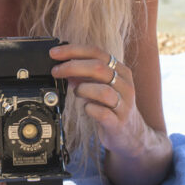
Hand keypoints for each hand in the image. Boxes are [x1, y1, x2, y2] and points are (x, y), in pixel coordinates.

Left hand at [50, 43, 150, 157]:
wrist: (130, 134)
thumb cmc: (112, 106)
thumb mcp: (100, 85)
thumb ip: (84, 75)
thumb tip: (62, 64)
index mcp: (121, 71)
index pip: (97, 52)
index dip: (73, 50)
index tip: (54, 53)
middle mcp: (125, 85)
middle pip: (98, 68)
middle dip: (72, 67)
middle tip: (56, 71)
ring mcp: (124, 105)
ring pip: (103, 91)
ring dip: (82, 89)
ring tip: (76, 92)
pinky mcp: (118, 123)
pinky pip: (103, 113)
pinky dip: (89, 109)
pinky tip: (86, 108)